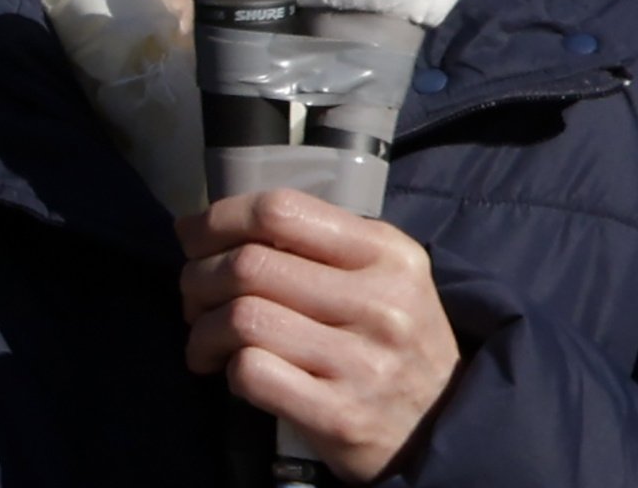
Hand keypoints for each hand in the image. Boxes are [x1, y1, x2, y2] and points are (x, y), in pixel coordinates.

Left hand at [179, 189, 459, 482]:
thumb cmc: (396, 339)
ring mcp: (362, 362)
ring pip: (242, 319)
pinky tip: (232, 371)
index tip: (192, 236)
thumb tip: (216, 227)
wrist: (444, 426)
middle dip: (198, 277)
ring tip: (204, 339)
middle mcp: (380, 302)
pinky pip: (252, 373)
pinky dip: (228, 369)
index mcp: (387, 252)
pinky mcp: (341, 416)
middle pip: (249, 265)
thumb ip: (317, 244)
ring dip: (202, 328)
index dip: (219, 218)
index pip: (281, 210)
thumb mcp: (383, 274)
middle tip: (193, 295)